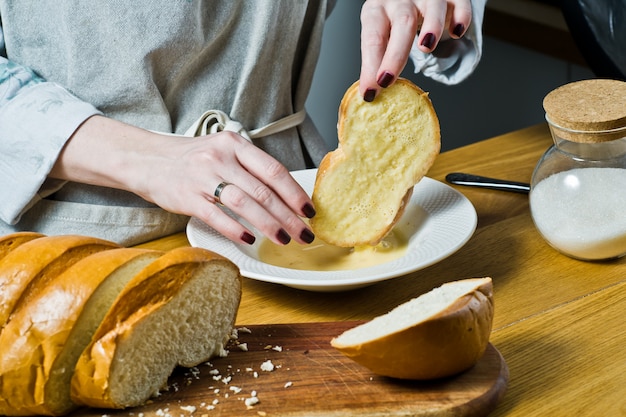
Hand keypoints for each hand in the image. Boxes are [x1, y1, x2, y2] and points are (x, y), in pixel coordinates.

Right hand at [51, 116, 315, 245]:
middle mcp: (220, 158)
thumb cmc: (192, 159)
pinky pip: (216, 216)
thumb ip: (250, 168)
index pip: (273, 170)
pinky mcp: (186, 196)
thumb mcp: (223, 151)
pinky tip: (250, 239)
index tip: (310, 211)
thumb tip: (286, 195)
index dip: (295, 193)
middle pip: (263, 191)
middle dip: (289, 216)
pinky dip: (235, 228)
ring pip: (244, 204)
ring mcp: (202, 177)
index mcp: (234, 144)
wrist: (146, 159)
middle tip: (305, 234)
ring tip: (285, 239)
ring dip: (269, 224)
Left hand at [359, 0, 472, 99]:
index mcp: (377, 10)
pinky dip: (461, 17)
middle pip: (401, 23)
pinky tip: (457, 32)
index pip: (372, 37)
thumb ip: (377, 57)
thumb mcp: (380, 32)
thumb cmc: (393, 16)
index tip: (369, 90)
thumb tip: (371, 90)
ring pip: (432, 7)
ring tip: (426, 47)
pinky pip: (460, 2)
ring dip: (432, 27)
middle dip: (395, 55)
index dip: (371, 64)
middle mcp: (400, 0)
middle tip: (387, 80)